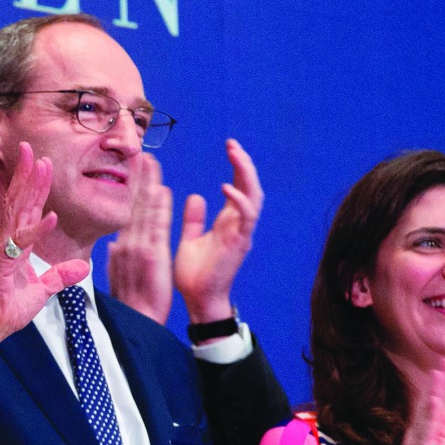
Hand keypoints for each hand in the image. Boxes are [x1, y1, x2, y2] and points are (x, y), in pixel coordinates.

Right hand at [0, 142, 88, 373]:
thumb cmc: (8, 308)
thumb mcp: (42, 291)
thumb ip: (60, 277)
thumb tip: (83, 267)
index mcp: (17, 244)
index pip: (27, 209)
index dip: (36, 186)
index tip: (44, 163)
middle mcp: (9, 241)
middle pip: (20, 201)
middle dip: (28, 174)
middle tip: (33, 148)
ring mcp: (4, 249)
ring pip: (18, 211)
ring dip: (30, 187)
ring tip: (39, 164)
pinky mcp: (2, 263)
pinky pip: (22, 242)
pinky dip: (37, 229)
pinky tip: (51, 216)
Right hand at [107, 153, 172, 323]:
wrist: (137, 322)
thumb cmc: (130, 305)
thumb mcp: (118, 278)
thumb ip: (116, 259)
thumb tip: (113, 245)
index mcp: (119, 249)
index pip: (127, 214)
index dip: (131, 191)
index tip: (135, 172)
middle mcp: (126, 244)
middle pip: (133, 206)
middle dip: (137, 179)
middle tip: (142, 154)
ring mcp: (138, 248)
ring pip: (143, 210)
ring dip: (147, 184)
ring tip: (151, 161)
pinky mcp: (152, 255)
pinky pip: (156, 225)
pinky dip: (159, 206)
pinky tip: (162, 189)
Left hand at [173, 139, 262, 322]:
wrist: (198, 300)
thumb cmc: (195, 275)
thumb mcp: (190, 239)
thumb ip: (194, 219)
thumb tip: (196, 196)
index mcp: (228, 221)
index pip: (239, 186)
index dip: (237, 166)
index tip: (229, 146)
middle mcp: (238, 224)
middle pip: (251, 186)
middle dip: (244, 164)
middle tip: (232, 144)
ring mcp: (241, 233)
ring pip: (254, 196)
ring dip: (246, 174)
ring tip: (235, 155)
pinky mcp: (239, 243)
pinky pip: (246, 217)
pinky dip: (239, 200)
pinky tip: (226, 187)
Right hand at [401, 360, 444, 444]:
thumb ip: (444, 436)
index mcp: (422, 439)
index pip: (432, 409)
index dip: (438, 388)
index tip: (444, 369)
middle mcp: (417, 440)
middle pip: (428, 407)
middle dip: (437, 385)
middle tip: (444, 364)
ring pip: (427, 415)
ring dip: (434, 394)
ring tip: (440, 374)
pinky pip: (428, 433)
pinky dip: (431, 416)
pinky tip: (436, 402)